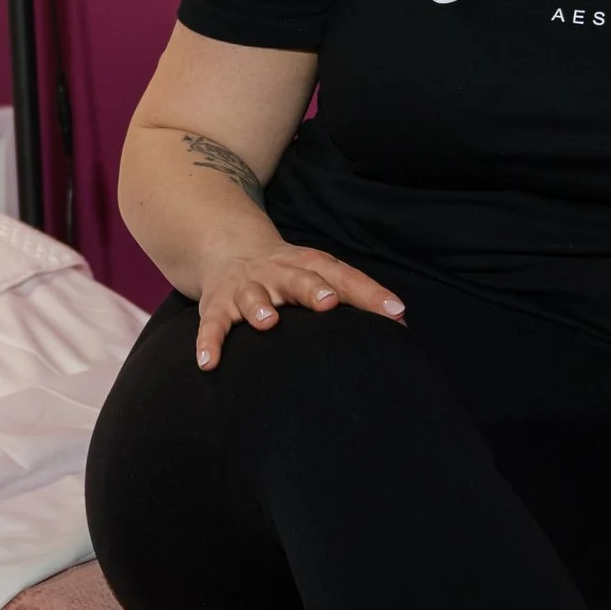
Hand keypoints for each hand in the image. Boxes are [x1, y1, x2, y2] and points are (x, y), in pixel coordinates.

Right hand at [195, 244, 404, 368]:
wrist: (229, 246)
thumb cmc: (290, 272)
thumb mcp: (321, 274)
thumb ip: (357, 296)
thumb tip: (402, 322)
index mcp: (311, 266)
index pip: (346, 277)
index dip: (371, 294)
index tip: (396, 313)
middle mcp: (280, 273)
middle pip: (300, 278)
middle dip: (313, 290)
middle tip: (328, 302)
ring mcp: (247, 287)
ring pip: (253, 296)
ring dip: (259, 308)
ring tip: (267, 323)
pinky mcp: (217, 305)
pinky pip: (212, 324)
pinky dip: (208, 342)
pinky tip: (208, 363)